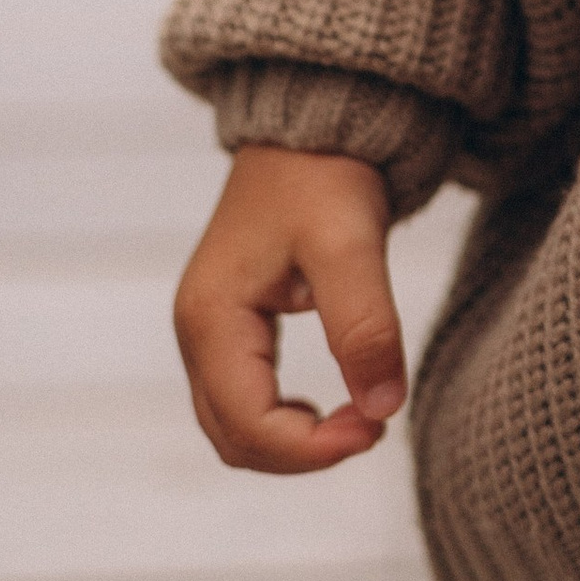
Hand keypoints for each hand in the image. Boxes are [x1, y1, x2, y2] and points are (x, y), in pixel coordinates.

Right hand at [173, 142, 404, 472]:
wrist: (310, 128)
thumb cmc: (324, 174)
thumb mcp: (350, 245)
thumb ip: (365, 326)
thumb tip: (382, 409)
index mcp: (211, 317)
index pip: (248, 423)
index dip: (311, 448)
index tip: (375, 430)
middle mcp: (197, 331)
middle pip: (233, 438)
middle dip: (301, 452)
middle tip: (371, 428)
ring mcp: (208, 331)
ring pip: (234, 427)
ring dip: (291, 442)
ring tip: (356, 419)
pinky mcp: (229, 326)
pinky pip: (242, 401)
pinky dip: (282, 421)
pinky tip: (328, 405)